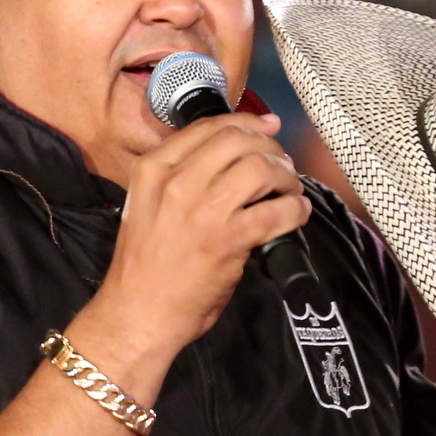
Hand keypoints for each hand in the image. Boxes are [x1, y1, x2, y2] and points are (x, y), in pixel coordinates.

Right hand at [88, 112, 310, 359]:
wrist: (137, 313)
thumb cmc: (143, 266)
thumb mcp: (147, 206)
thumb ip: (180, 179)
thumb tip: (231, 161)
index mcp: (153, 170)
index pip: (207, 126)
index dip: (246, 121)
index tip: (267, 126)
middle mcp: (176, 182)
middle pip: (237, 140)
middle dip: (269, 146)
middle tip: (282, 162)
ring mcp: (202, 210)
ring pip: (260, 168)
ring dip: (285, 175)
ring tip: (290, 189)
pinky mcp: (227, 240)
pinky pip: (275, 211)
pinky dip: (295, 209)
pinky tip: (297, 213)